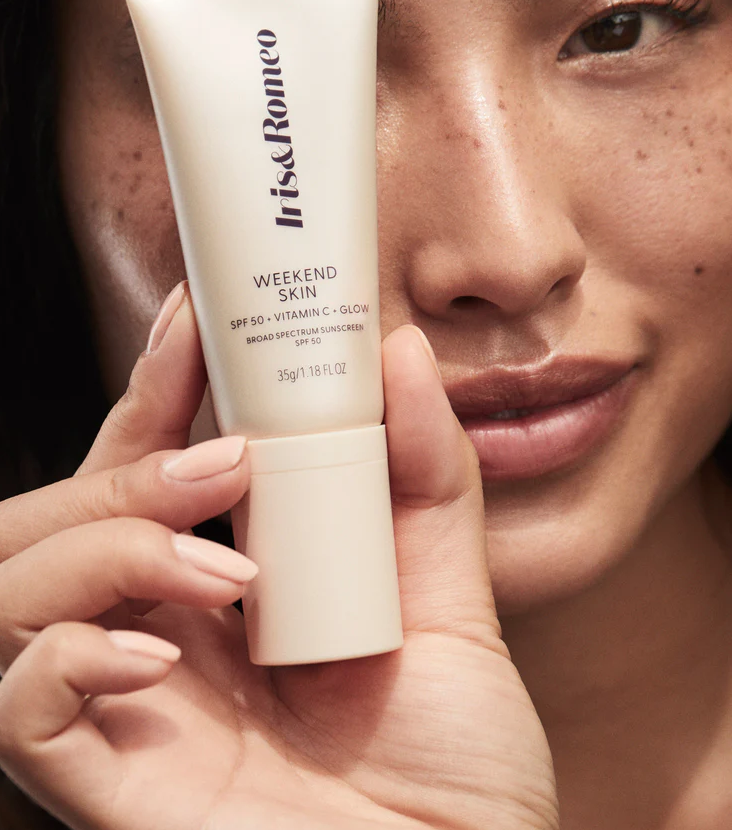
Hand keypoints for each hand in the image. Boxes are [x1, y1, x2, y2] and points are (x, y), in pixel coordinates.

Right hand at [0, 284, 557, 829]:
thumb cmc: (453, 764)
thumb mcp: (447, 600)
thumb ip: (423, 477)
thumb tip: (401, 351)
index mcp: (224, 589)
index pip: (150, 466)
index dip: (158, 389)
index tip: (194, 317)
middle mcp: (160, 636)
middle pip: (64, 514)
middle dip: (129, 466)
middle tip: (223, 456)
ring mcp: (128, 709)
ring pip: (16, 588)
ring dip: (103, 546)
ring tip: (220, 564)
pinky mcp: (109, 784)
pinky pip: (18, 705)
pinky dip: (62, 655)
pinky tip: (152, 654)